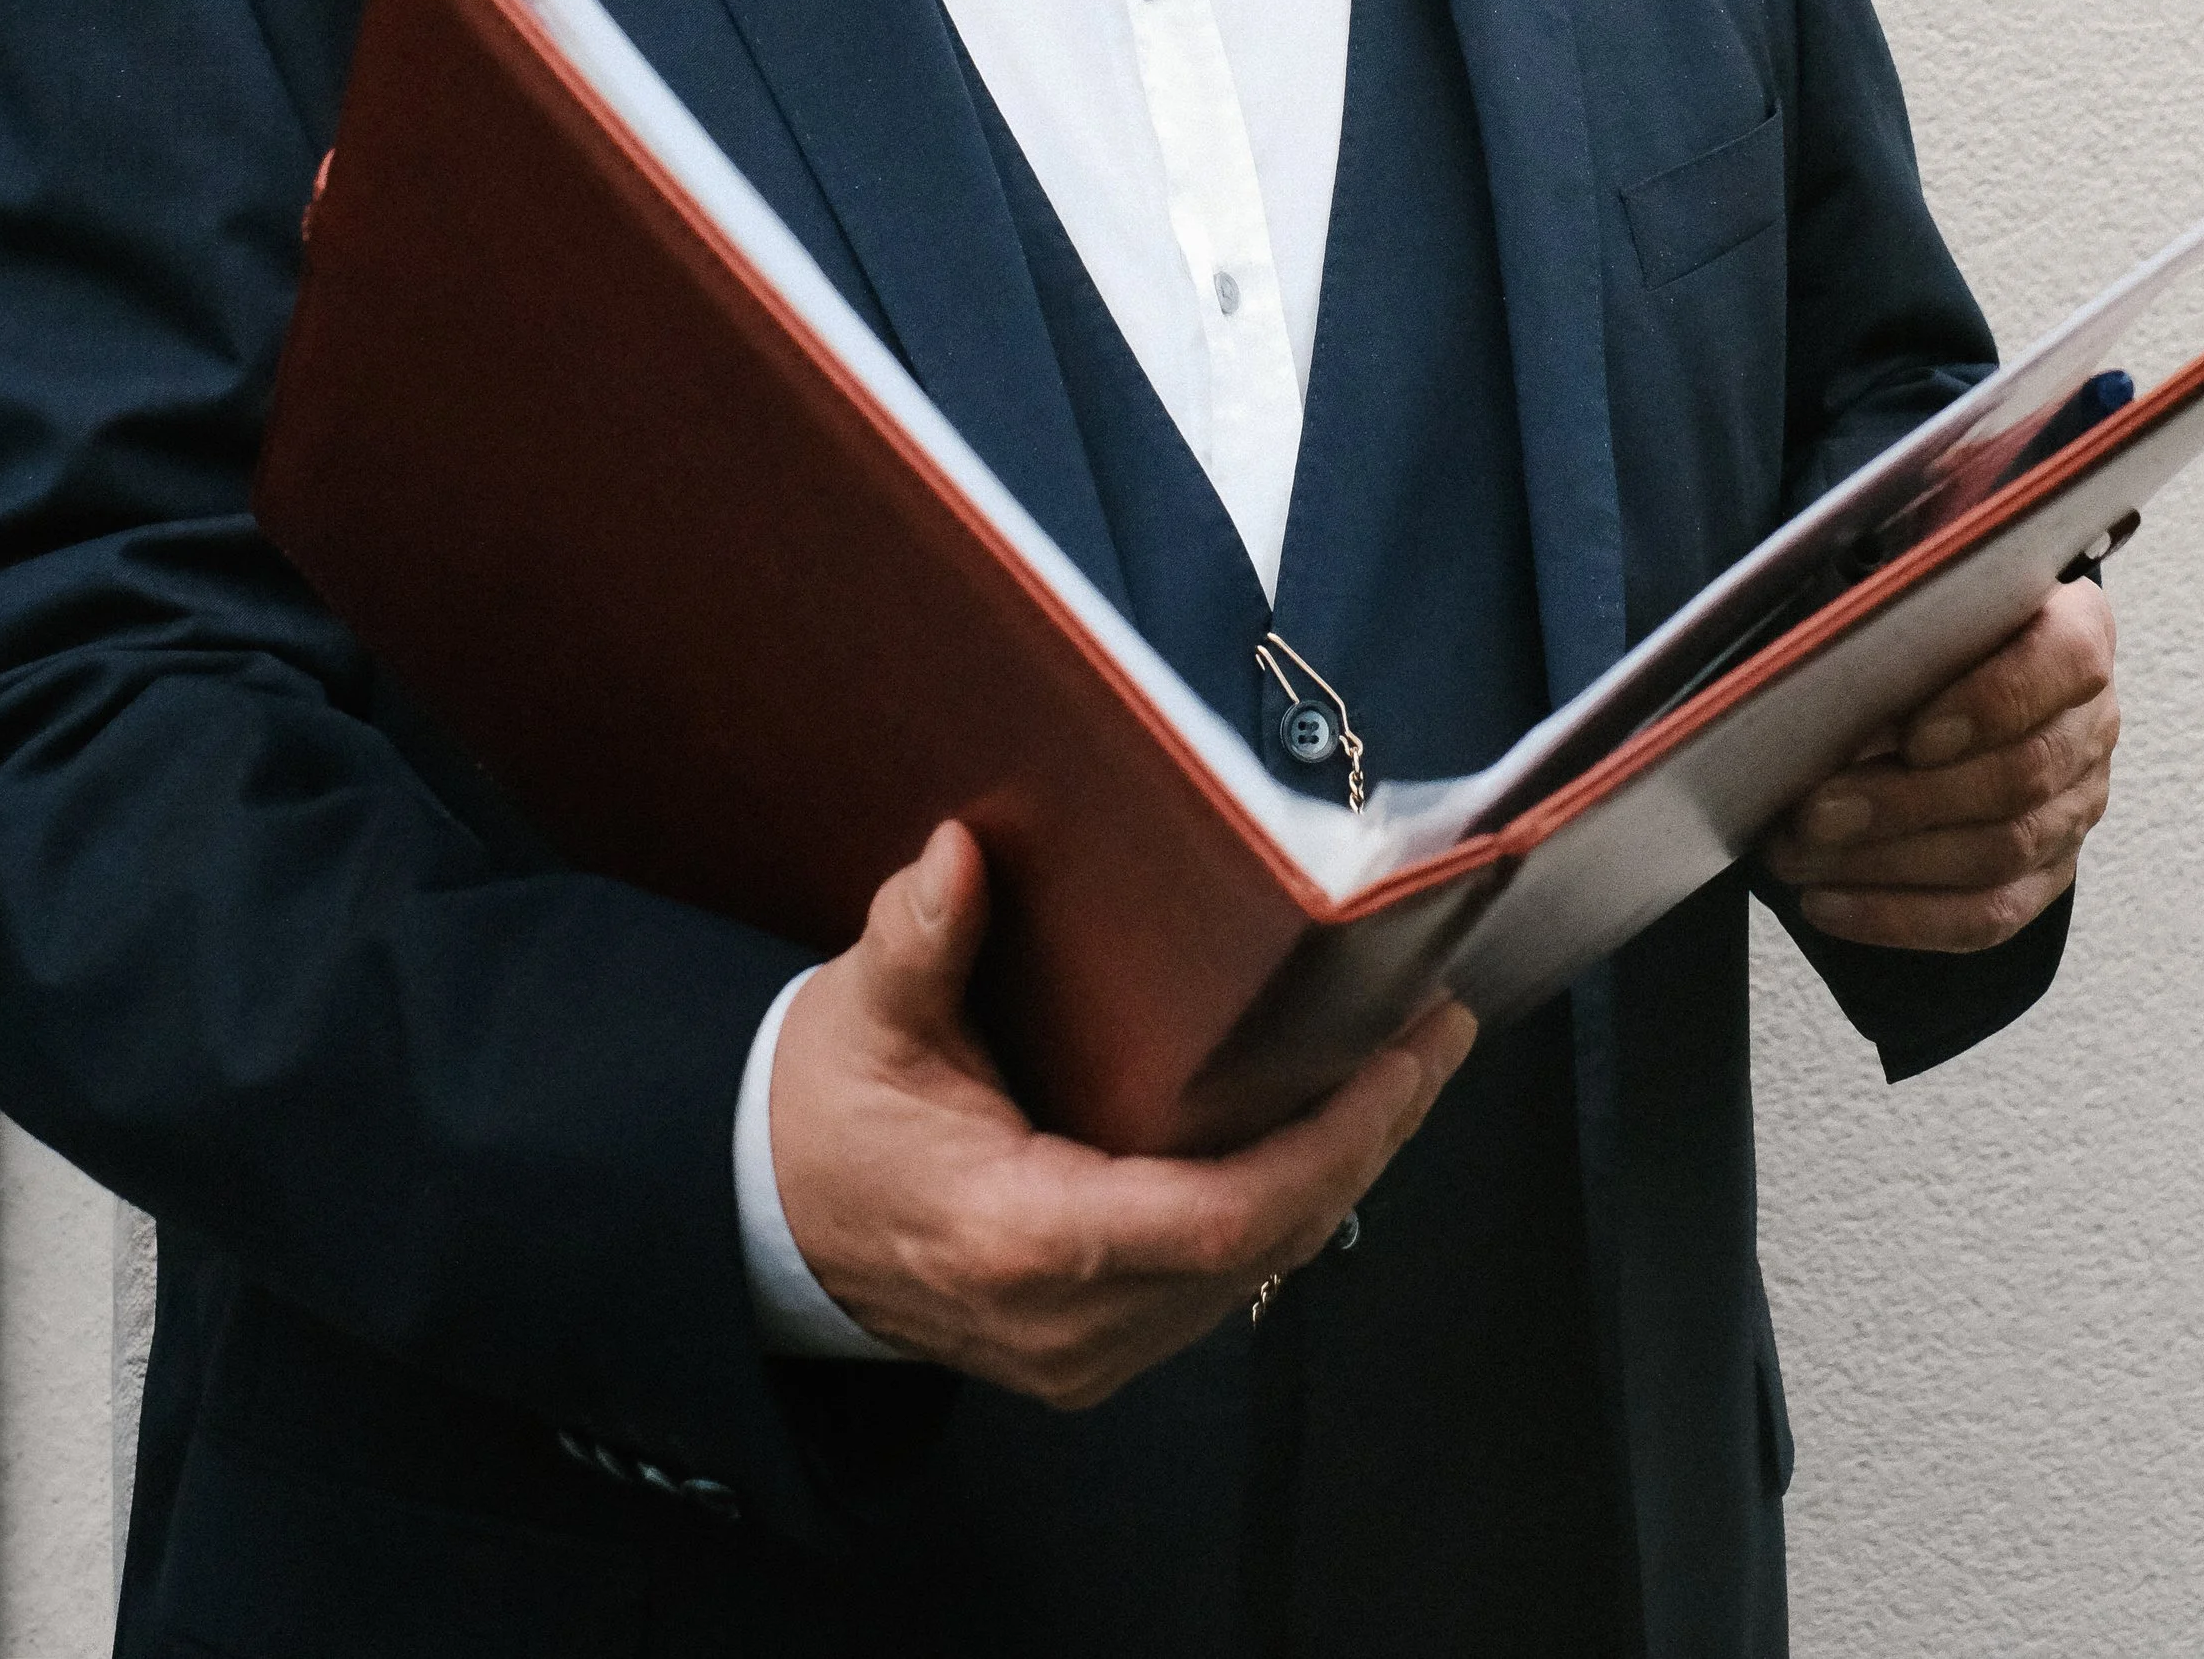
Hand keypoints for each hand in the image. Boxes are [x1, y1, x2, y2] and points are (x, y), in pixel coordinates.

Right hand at [768, 819, 1475, 1405]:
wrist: (767, 1230)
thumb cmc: (820, 1117)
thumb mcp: (859, 1016)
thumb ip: (917, 939)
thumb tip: (964, 853)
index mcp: (1021, 1238)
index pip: (1220, 1217)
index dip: (1329, 1144)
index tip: (1400, 1059)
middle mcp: (1072, 1322)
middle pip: (1269, 1243)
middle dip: (1367, 1138)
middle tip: (1436, 1032)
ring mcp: (1090, 1350)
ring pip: (1262, 1270)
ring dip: (1342, 1170)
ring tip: (1406, 1060)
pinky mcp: (1101, 1346)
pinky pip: (1227, 1280)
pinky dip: (1290, 1200)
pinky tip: (1328, 1122)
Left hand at [1758, 578, 2118, 950]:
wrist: (1962, 665)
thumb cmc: (1930, 625)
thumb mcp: (1922, 601)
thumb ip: (1897, 626)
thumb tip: (1821, 688)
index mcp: (2077, 629)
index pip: (2064, 663)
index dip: (1991, 704)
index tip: (1912, 736)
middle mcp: (2091, 721)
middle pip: (2019, 776)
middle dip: (1904, 802)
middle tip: (1812, 814)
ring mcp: (2077, 804)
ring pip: (2000, 852)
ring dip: (1887, 863)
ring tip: (1798, 858)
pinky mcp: (2048, 871)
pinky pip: (1988, 914)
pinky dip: (1901, 917)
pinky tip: (1829, 904)